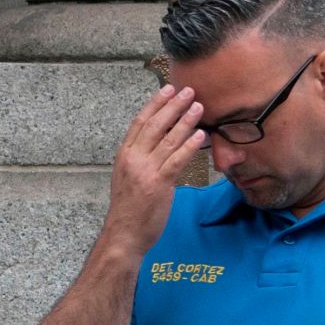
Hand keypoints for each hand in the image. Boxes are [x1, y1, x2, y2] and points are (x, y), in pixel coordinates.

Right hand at [102, 84, 205, 257]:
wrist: (124, 234)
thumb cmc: (129, 209)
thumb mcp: (129, 178)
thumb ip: (141, 159)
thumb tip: (160, 144)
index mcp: (124, 155)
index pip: (140, 122)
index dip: (155, 104)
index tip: (167, 89)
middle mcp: (132, 159)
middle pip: (154, 125)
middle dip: (172, 105)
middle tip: (188, 90)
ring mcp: (145, 171)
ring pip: (167, 139)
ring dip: (185, 121)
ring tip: (199, 107)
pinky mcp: (159, 184)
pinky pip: (176, 160)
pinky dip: (189, 146)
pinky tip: (201, 136)